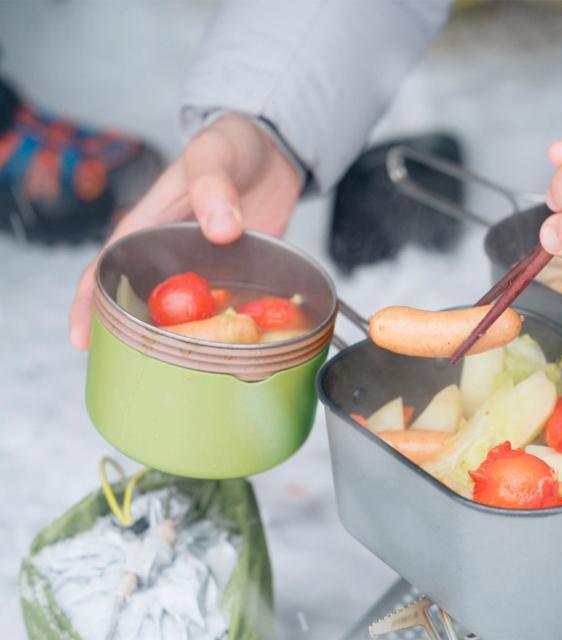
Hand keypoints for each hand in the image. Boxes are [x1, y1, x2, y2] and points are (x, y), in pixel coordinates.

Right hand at [69, 112, 301, 349]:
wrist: (274, 151)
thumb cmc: (231, 143)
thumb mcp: (214, 152)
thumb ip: (213, 186)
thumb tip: (220, 231)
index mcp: (150, 224)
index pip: (107, 266)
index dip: (88, 303)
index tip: (81, 339)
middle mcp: (173, 252)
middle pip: (143, 299)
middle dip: (135, 332)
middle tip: (138, 367)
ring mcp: (206, 267)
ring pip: (186, 310)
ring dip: (184, 335)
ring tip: (186, 367)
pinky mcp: (237, 273)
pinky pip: (229, 305)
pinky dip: (229, 326)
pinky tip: (237, 347)